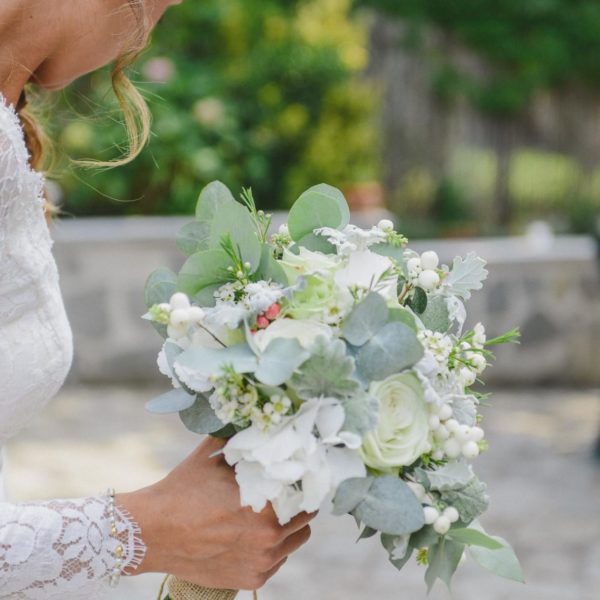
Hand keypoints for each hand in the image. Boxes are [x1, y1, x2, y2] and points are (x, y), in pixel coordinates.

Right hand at [117, 436, 314, 589]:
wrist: (151, 532)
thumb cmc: (183, 490)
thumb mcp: (213, 454)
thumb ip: (241, 439)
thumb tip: (260, 420)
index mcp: (266, 505)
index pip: (304, 491)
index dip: (302, 480)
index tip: (296, 473)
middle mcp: (269, 538)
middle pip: (306, 518)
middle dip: (297, 504)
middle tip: (282, 494)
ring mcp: (261, 563)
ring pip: (295, 540)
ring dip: (287, 527)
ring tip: (266, 514)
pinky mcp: (251, 580)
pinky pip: (277, 560)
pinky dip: (271, 548)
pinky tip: (250, 534)